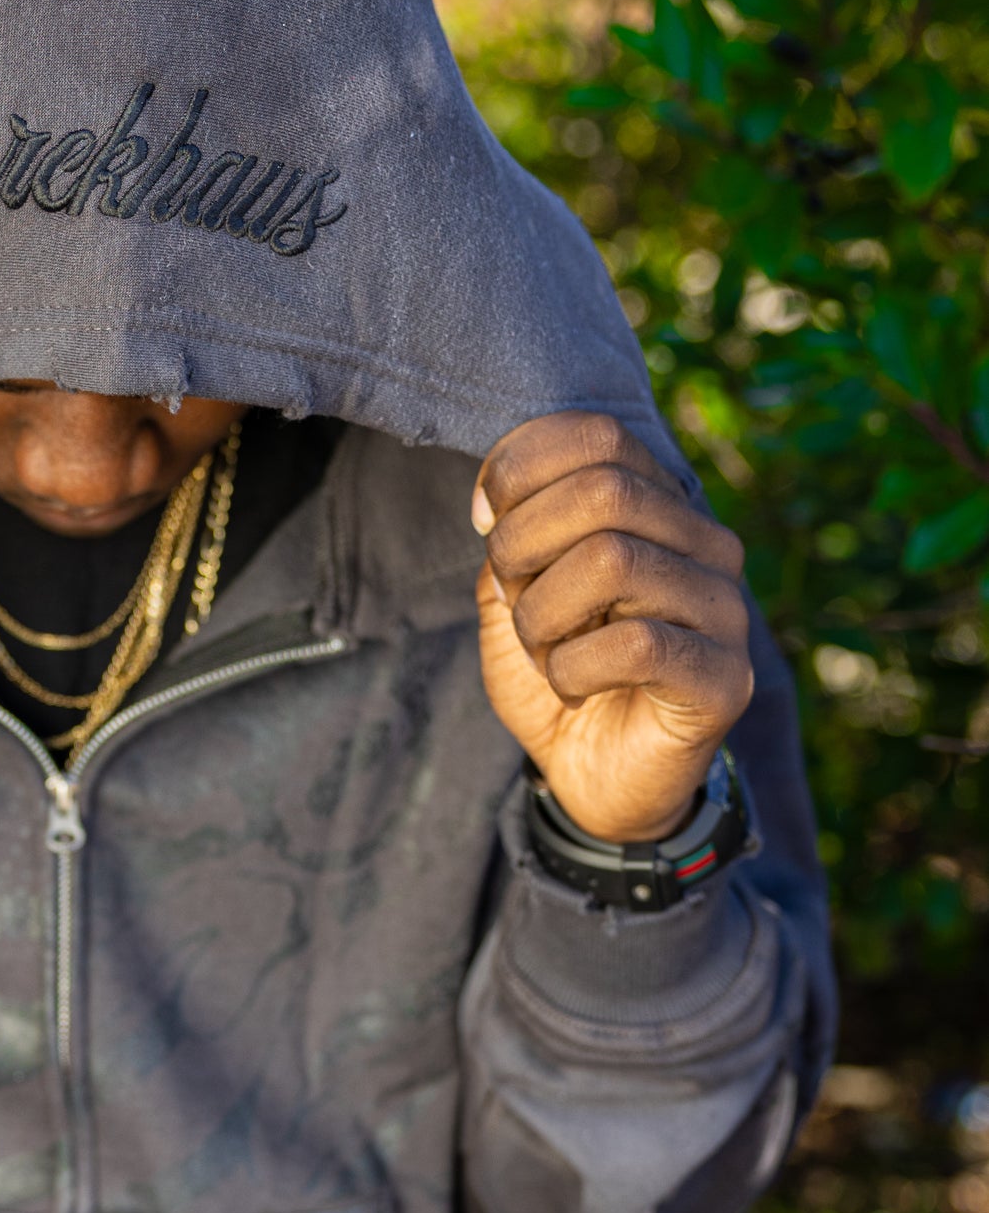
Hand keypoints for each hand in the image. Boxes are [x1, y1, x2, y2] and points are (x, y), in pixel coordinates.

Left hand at [473, 412, 752, 843]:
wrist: (594, 777)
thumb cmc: (560, 674)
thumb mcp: (515, 595)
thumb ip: (510, 536)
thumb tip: (495, 499)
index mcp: (659, 507)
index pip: (596, 434)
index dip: (520, 468)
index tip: (487, 522)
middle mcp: (706, 544)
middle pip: (603, 491)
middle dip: (524, 546)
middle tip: (517, 601)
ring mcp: (724, 609)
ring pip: (613, 561)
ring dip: (545, 616)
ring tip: (549, 652)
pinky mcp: (724, 678)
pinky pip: (634, 644)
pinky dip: (575, 669)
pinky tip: (577, 689)